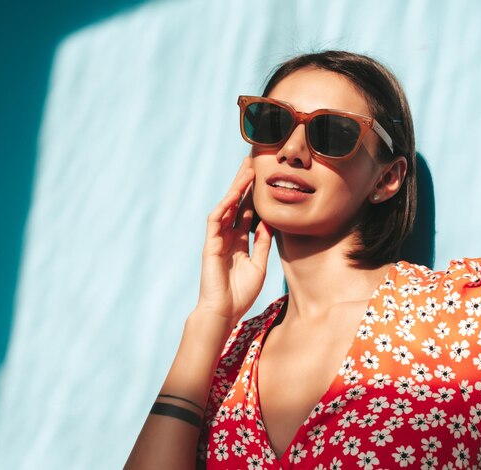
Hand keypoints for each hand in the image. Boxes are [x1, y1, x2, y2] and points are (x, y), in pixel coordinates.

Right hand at [195, 157, 272, 326]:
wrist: (224, 311)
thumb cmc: (240, 293)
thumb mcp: (259, 265)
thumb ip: (262, 244)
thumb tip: (270, 223)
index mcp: (240, 241)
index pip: (248, 212)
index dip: (255, 195)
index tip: (264, 178)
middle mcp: (228, 236)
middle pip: (237, 204)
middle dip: (244, 184)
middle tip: (253, 162)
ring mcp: (218, 238)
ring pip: (227, 206)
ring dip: (236, 188)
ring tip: (246, 170)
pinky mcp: (211, 244)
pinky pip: (217, 219)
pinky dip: (225, 205)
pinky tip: (235, 193)